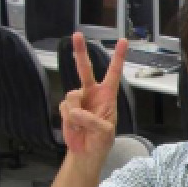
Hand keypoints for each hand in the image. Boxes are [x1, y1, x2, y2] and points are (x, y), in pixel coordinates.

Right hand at [59, 32, 127, 158]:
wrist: (86, 152)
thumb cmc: (101, 141)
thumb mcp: (105, 132)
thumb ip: (93, 121)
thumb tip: (76, 112)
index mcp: (108, 95)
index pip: (113, 73)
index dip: (118, 57)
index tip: (122, 42)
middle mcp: (92, 93)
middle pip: (85, 69)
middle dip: (80, 51)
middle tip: (77, 35)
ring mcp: (78, 99)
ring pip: (72, 96)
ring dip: (76, 114)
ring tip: (83, 126)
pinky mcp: (66, 107)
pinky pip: (64, 108)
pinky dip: (69, 120)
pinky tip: (75, 127)